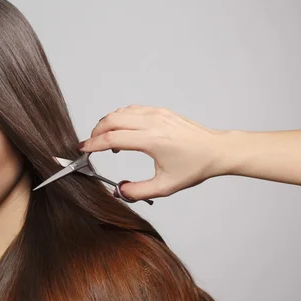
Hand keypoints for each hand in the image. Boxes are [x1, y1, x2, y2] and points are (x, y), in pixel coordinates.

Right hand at [79, 105, 225, 201]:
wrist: (216, 150)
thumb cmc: (194, 167)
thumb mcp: (165, 186)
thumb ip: (138, 191)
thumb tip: (119, 191)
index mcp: (152, 140)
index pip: (112, 138)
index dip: (94, 144)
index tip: (84, 150)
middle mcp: (152, 123)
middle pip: (112, 120)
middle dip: (96, 132)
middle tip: (91, 144)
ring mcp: (156, 114)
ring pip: (120, 112)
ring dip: (108, 124)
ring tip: (107, 140)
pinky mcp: (160, 111)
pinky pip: (132, 110)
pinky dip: (121, 118)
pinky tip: (122, 131)